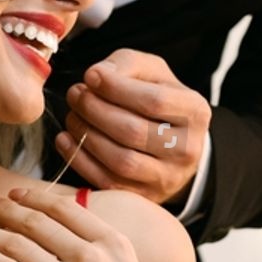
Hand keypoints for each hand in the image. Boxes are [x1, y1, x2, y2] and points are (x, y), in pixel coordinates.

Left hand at [59, 50, 209, 206]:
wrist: (174, 144)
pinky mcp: (145, 196)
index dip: (115, 88)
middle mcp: (187, 149)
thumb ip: (126, 65)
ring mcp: (167, 178)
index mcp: (195, 112)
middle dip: (95, 110)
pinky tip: (67, 139)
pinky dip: (80, 159)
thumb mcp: (152, 73)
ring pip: (120, 160)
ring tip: (73, 115)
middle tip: (75, 95)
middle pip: (133, 131)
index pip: (154, 100)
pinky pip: (107, 182)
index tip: (90, 76)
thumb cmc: (158, 102)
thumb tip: (96, 76)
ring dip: (86, 135)